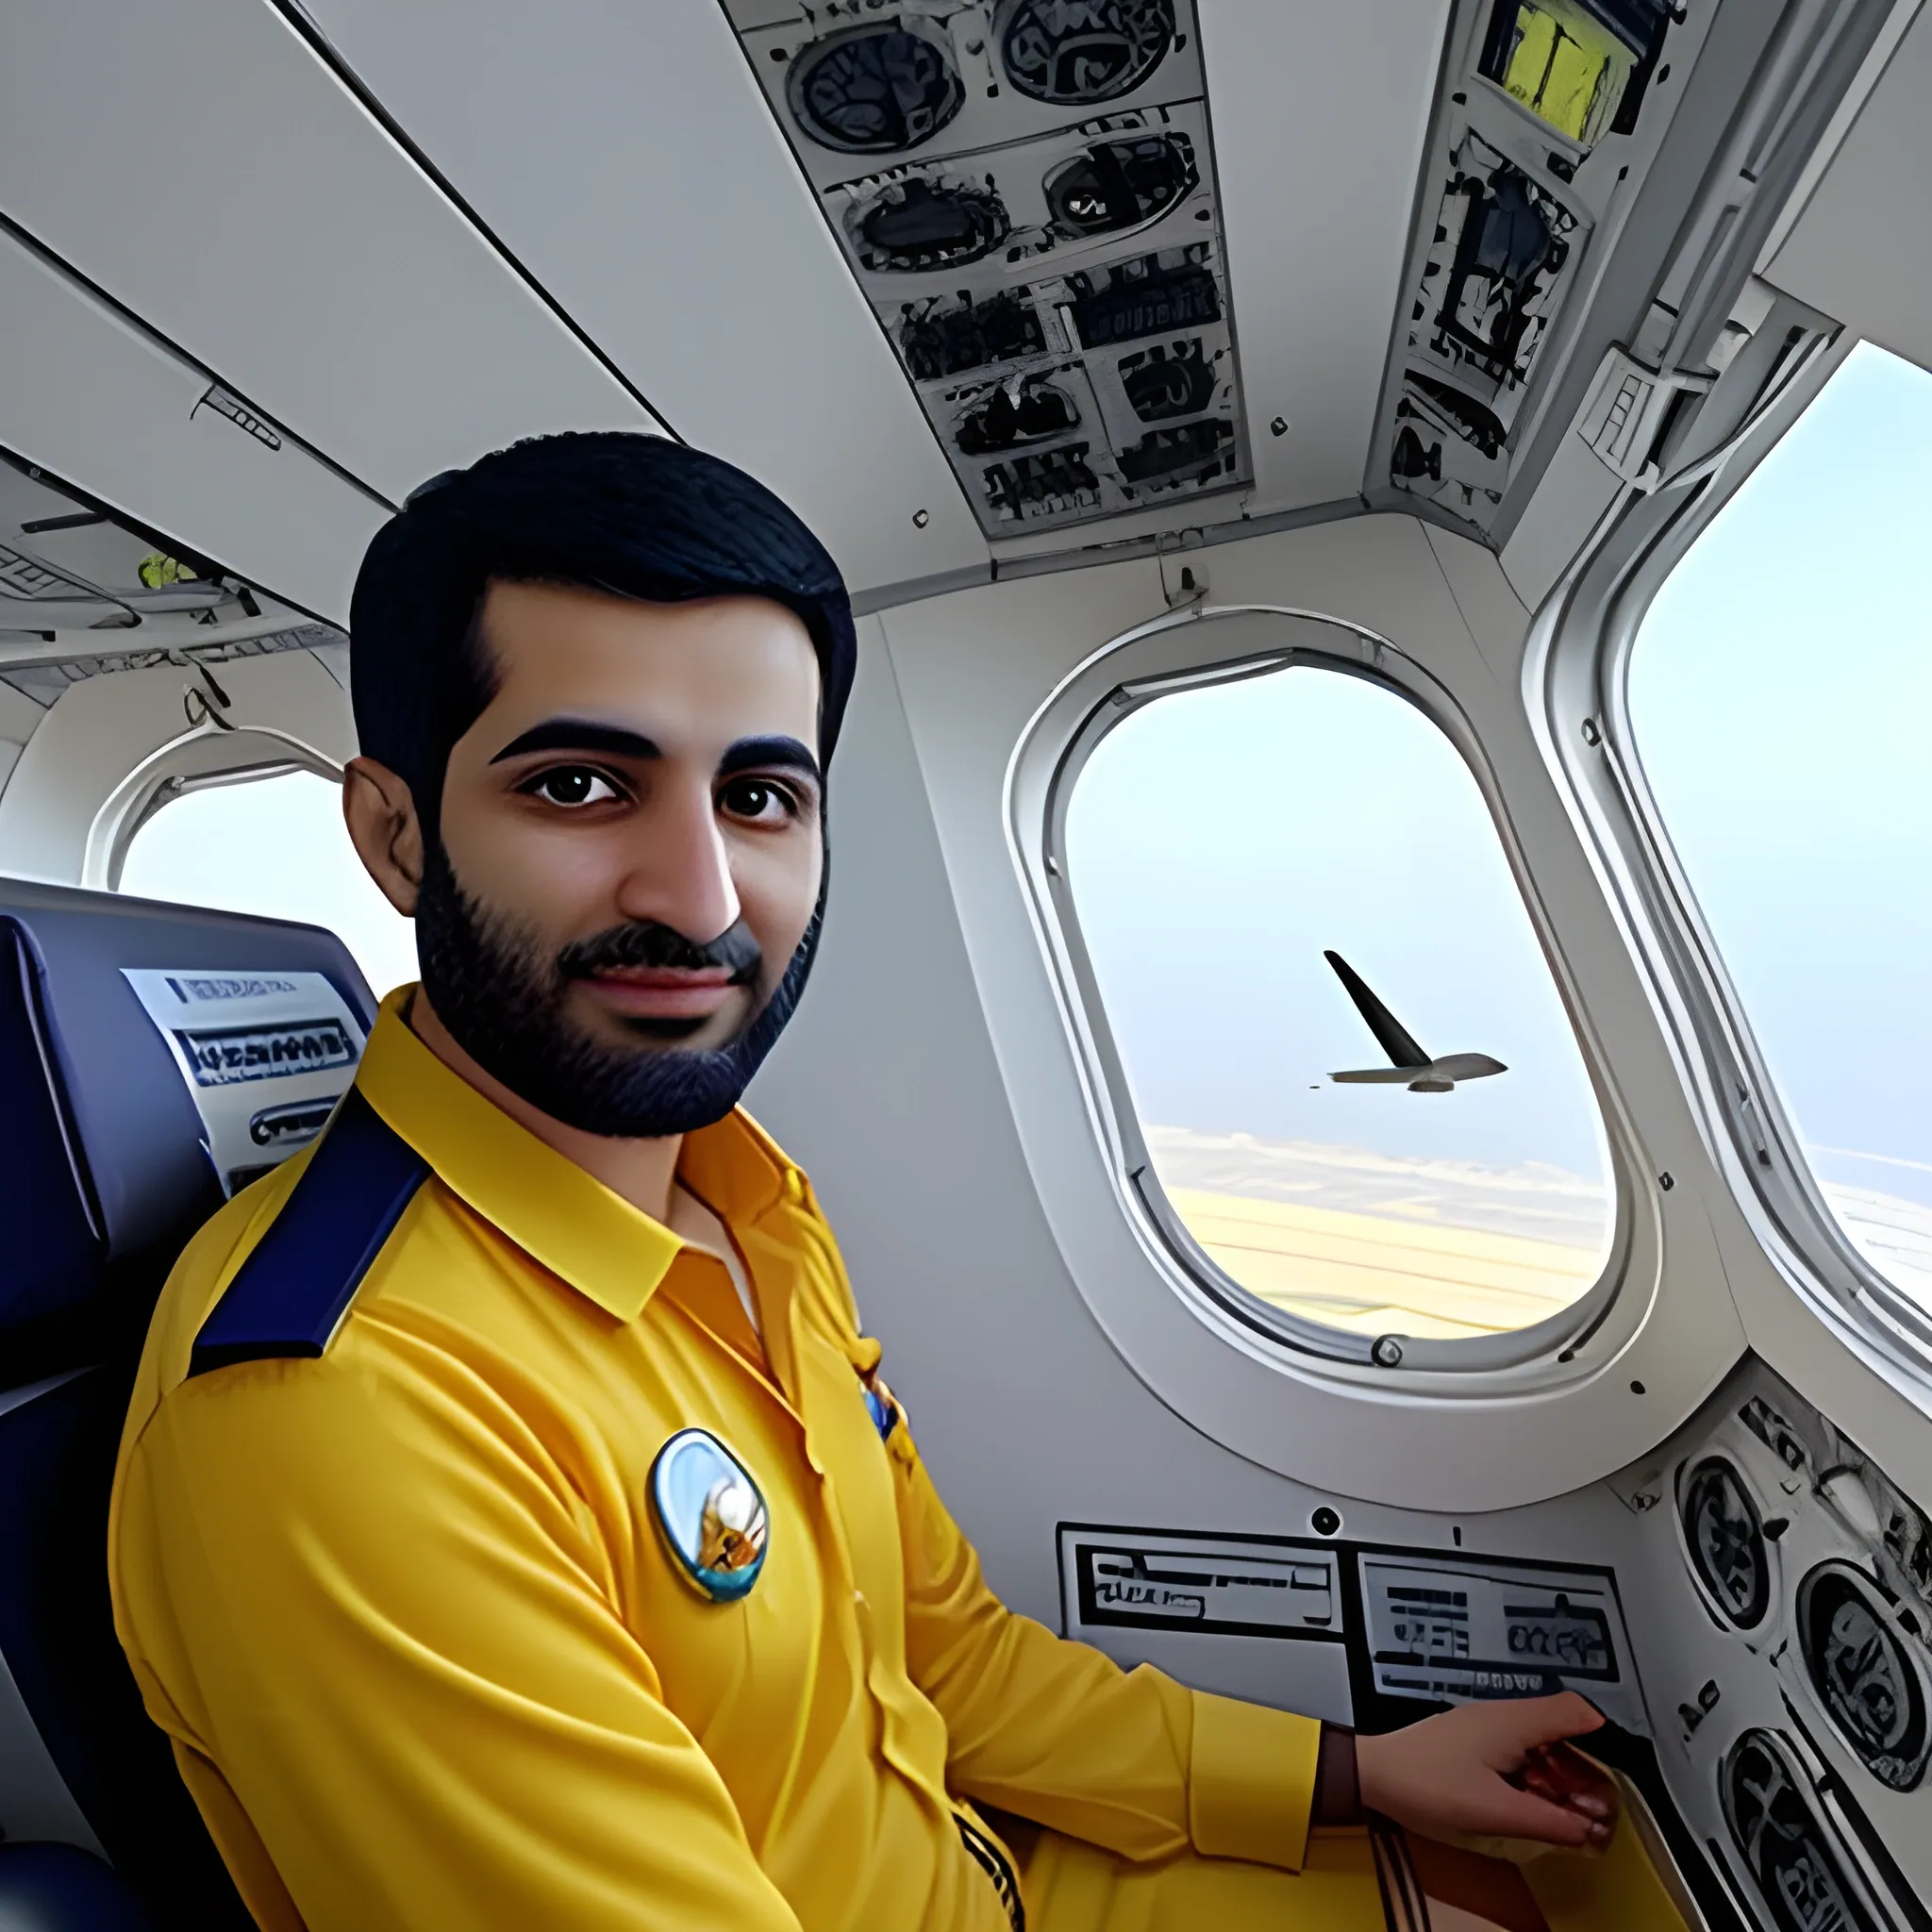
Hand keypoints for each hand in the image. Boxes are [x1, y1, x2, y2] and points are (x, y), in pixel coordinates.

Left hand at [1355, 1692, 1616, 1848]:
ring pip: (1541, 1741)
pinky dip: (1537, 1773)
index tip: (1618, 1772)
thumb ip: (1547, 1821)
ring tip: (1569, 1811)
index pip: (1575, 1710)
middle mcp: (1502, 1714)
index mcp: (1513, 1720)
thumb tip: (1585, 1830)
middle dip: (1585, 1769)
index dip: (1604, 1739)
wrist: (1375, 1773)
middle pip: (1563, 1730)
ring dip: (1561, 1774)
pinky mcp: (1473, 1738)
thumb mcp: (1495, 1810)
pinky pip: (1519, 1749)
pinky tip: (1535, 1802)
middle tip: (1594, 1807)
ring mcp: (1486, 1724)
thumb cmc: (1426, 1782)